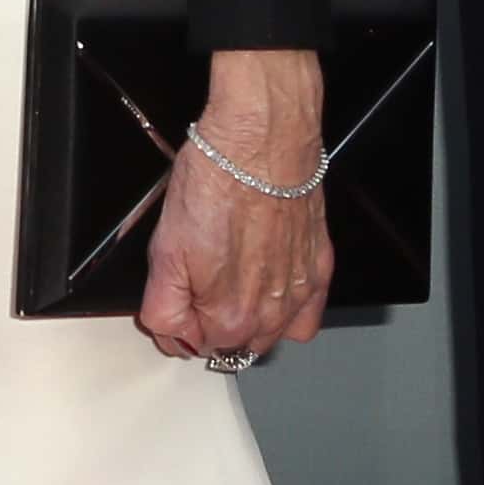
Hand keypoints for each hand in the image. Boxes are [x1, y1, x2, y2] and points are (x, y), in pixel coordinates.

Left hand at [137, 48, 333, 368]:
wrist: (263, 139)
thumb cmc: (216, 181)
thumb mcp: (164, 248)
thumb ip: (164, 308)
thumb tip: (172, 335)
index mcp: (227, 317)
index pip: (194, 345)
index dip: (179, 318)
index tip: (178, 291)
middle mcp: (269, 316)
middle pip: (232, 344)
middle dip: (213, 320)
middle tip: (204, 278)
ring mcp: (298, 294)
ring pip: (269, 334)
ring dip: (250, 318)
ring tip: (236, 278)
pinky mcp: (319, 268)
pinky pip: (305, 316)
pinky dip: (289, 311)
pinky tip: (273, 285)